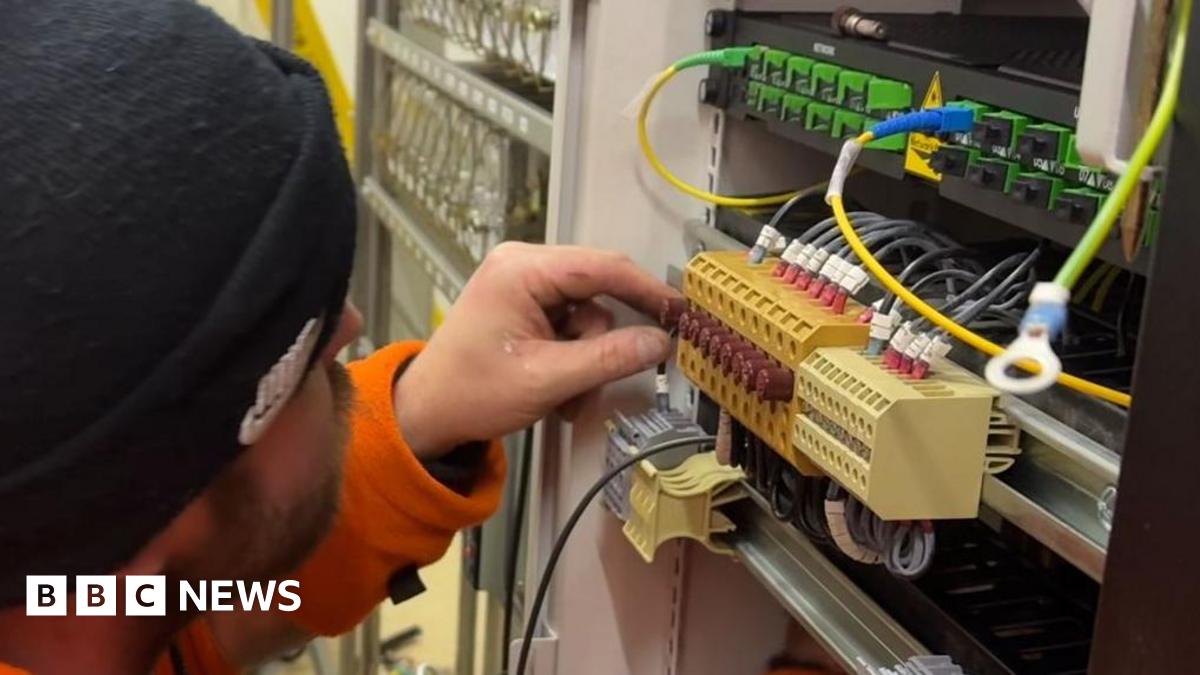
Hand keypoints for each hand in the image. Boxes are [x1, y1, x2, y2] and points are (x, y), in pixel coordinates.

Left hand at [394, 242, 679, 459]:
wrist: (425, 414)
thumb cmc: (471, 394)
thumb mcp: (547, 380)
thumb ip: (609, 358)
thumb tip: (661, 343)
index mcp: (522, 269)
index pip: (603, 266)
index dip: (648, 290)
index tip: (681, 313)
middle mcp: (523, 263)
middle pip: (598, 289)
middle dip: (605, 340)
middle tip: (618, 372)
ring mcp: (522, 282)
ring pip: (589, 312)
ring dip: (589, 357)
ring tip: (568, 396)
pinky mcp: (524, 303)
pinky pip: (571, 323)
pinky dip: (574, 357)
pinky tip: (559, 387)